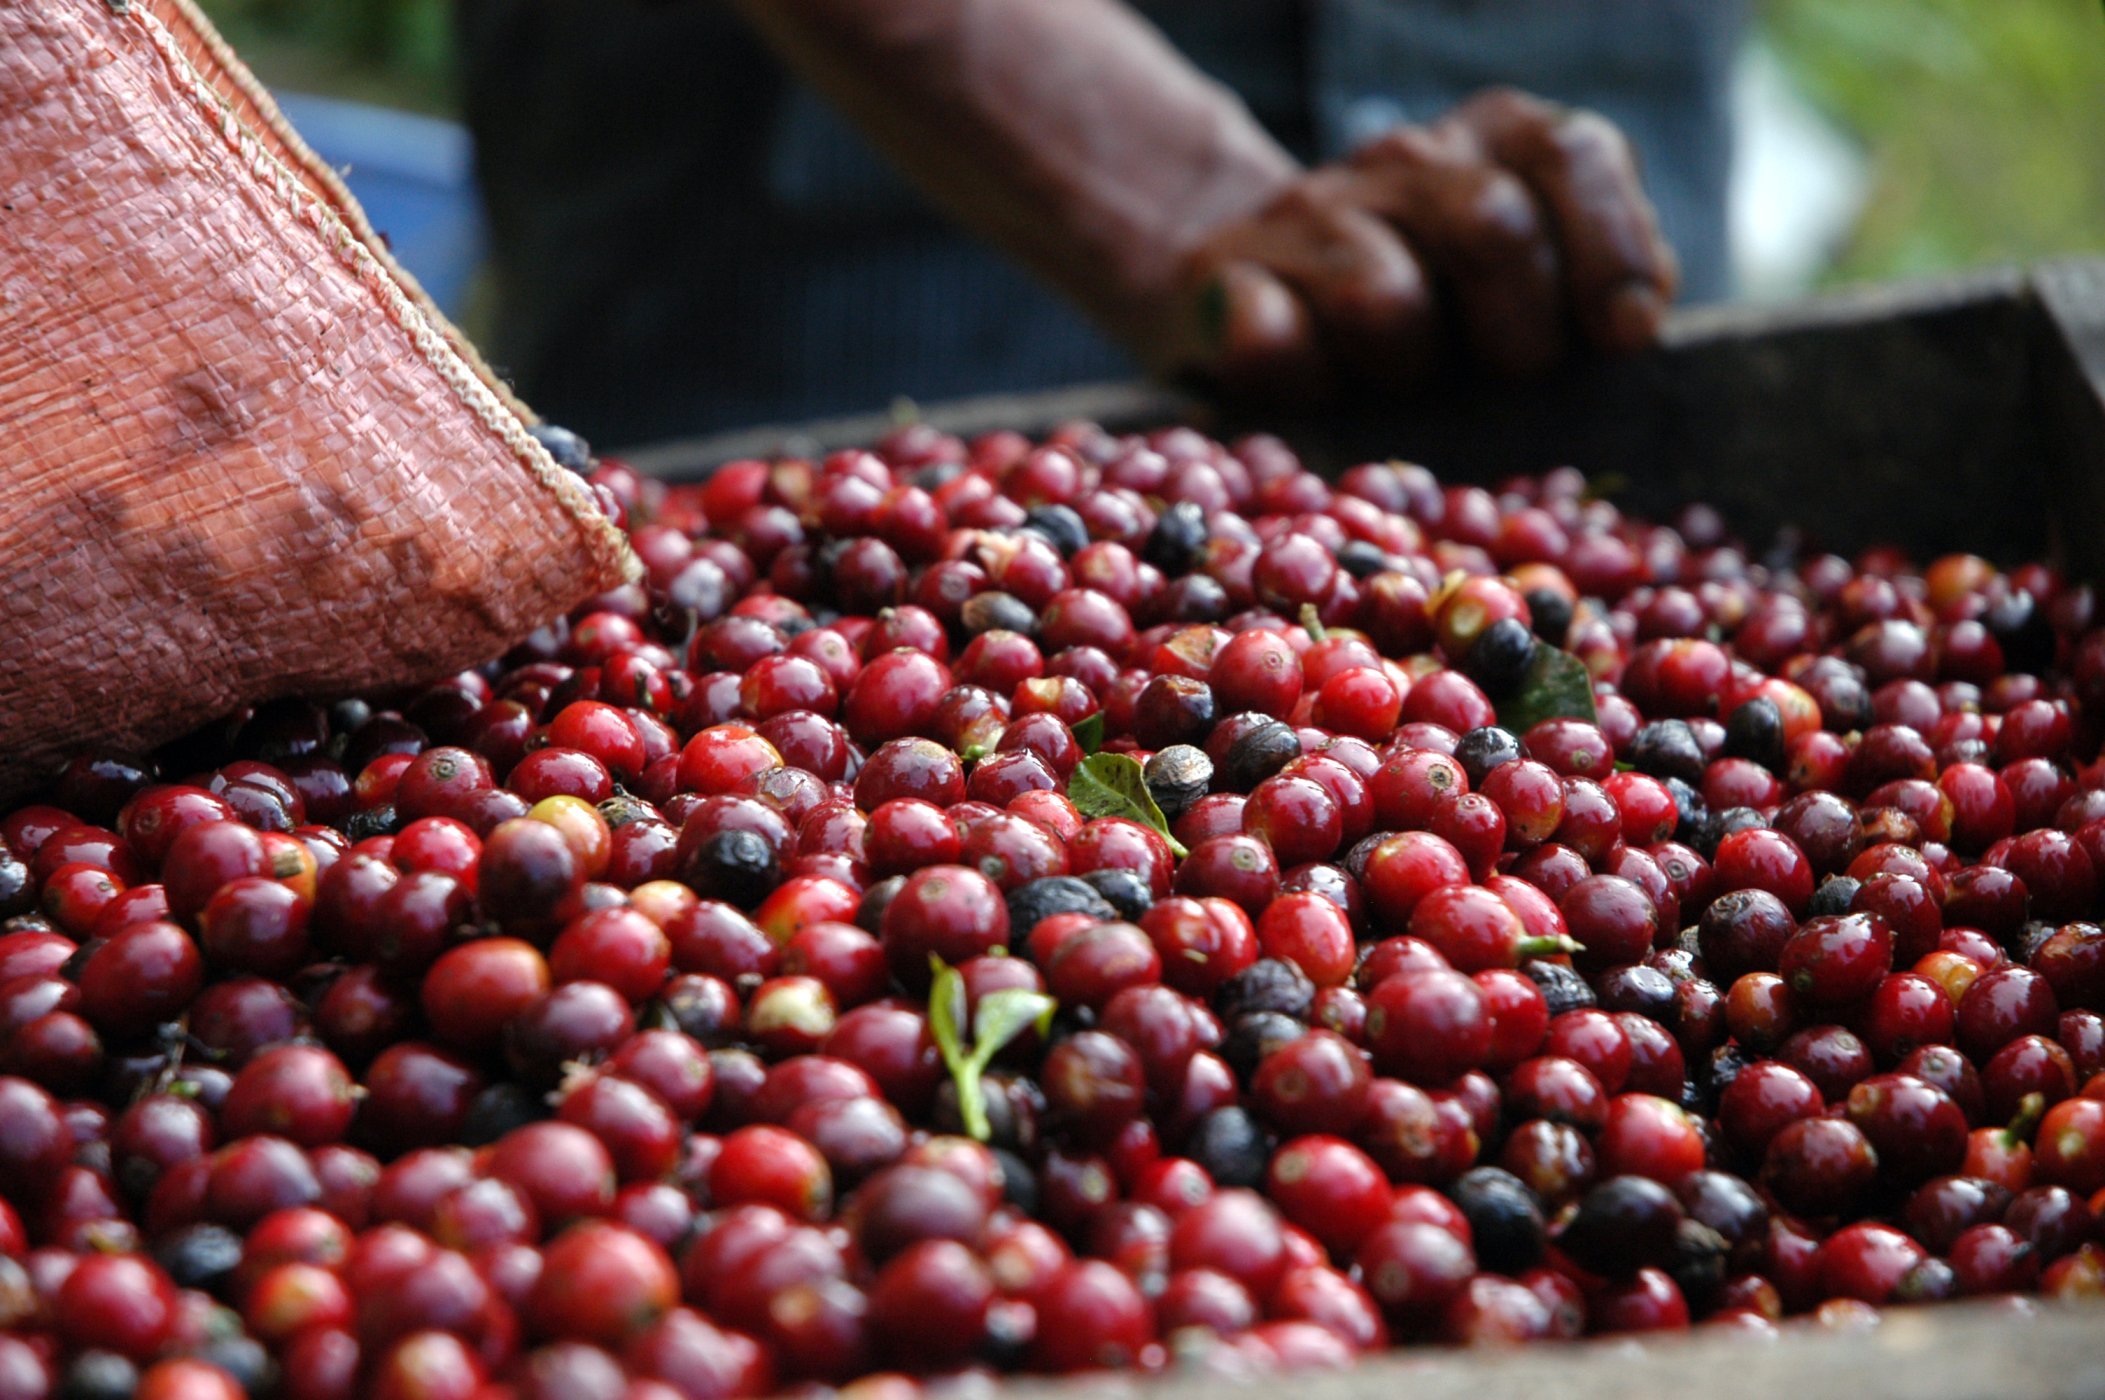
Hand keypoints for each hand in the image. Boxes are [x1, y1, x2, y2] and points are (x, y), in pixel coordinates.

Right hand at [1148, 88, 1679, 402]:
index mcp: (1494, 141)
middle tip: (1504, 380)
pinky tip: (1310, 388)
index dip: (1608, 247)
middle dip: (1516, 332)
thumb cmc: (1428, 307)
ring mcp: (1306, 210)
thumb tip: (1635, 316)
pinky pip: (1271, 342)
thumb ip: (1598, 278)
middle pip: (1491, 225)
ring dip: (1403, 370)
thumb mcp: (1530, 279)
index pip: (1571, 154)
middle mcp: (1404, 157)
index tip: (1620, 336)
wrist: (1250, 285)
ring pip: (1382, 298)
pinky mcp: (1221, 275)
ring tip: (1396, 383)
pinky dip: (1300, 382)